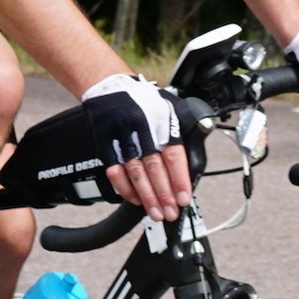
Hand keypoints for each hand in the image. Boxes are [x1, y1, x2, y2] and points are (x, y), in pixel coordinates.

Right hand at [81, 74, 192, 219]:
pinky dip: (125, 188)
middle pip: (154, 168)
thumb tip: (191, 165)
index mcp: (162, 122)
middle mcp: (143, 130)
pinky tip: (135, 200)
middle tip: (170, 212)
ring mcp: (122, 138)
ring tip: (156, 213)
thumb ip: (179, 134)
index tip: (184, 198)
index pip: (173, 155)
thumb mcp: (169, 109)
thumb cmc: (142, 100)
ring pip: (135, 173)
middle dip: (164, 194)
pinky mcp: (107, 144)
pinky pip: (115, 171)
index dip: (179, 179)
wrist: (109, 86)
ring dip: (146, 196)